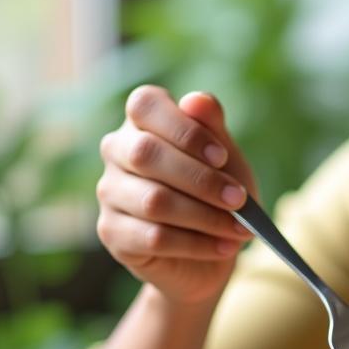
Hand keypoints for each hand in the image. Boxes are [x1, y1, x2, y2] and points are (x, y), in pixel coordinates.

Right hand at [96, 86, 256, 304]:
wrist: (211, 247)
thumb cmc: (216, 191)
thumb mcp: (225, 158)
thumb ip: (213, 127)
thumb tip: (196, 100)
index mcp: (142, 121)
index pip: (145, 105)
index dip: (184, 129)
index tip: (222, 156)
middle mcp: (117, 151)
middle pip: (146, 154)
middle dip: (201, 179)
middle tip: (238, 199)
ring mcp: (109, 191)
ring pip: (153, 201)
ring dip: (205, 217)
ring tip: (240, 229)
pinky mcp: (112, 232)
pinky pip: (154, 238)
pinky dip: (197, 244)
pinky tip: (224, 247)